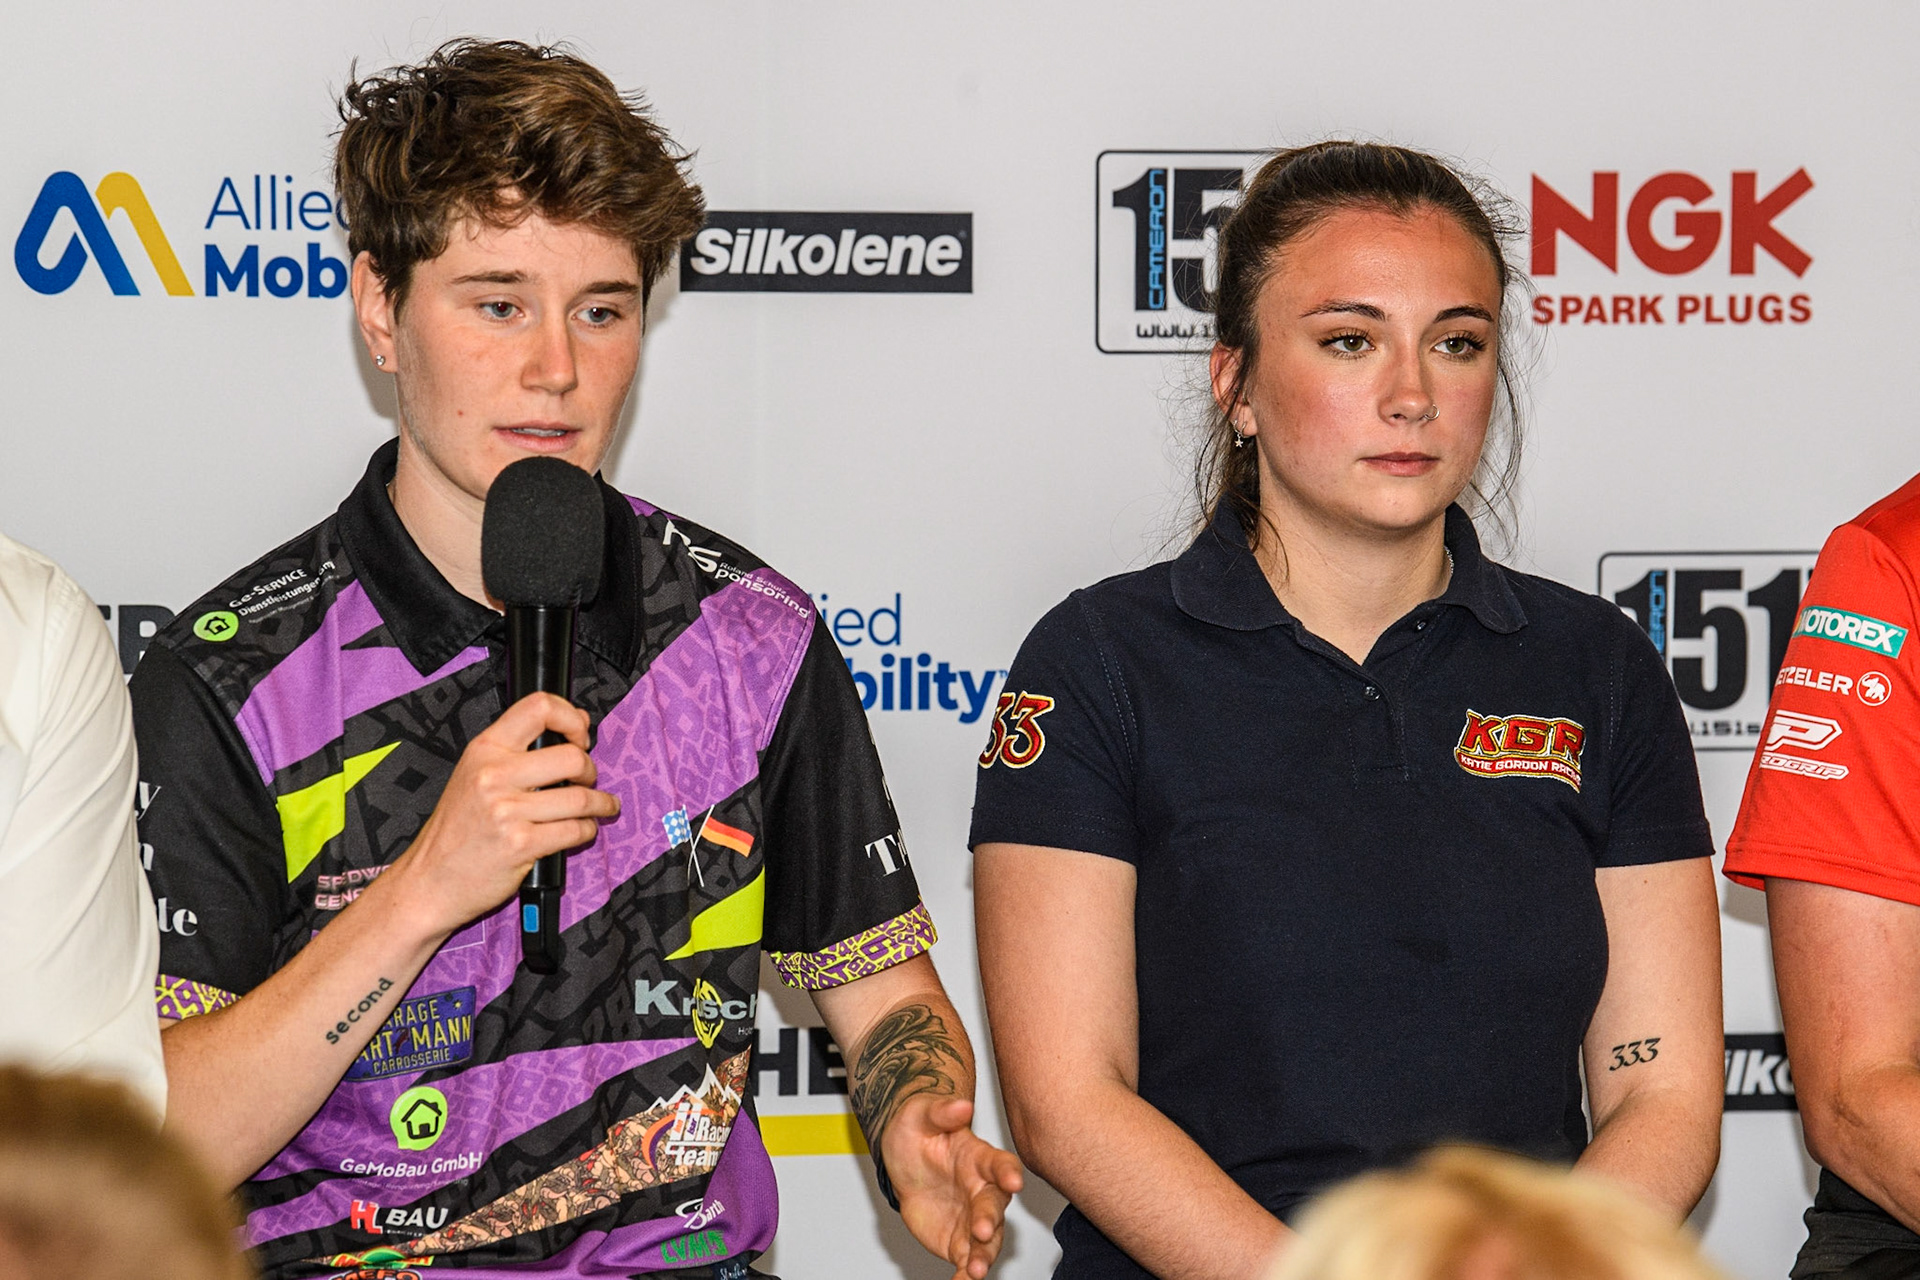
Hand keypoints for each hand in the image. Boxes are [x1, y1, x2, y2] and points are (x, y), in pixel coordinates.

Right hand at [389, 692, 617, 936]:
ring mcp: (506, 811)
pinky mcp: (520, 844)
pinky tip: (581, 831)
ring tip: (600, 807)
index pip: (538, 707)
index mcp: (484, 749)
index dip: (571, 718)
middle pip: (572, 757)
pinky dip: (586, 831)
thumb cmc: (457, 829)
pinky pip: (575, 831)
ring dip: (600, 804)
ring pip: (580, 798)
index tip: (580, 736)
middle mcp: (493, 775)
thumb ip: (517, 751)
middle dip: (591, 771)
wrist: (430, 879)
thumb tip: (576, 725)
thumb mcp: (474, 774)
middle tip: (588, 781)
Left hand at [884, 1094, 1024, 1279]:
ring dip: (983, 1256)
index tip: (1013, 1182)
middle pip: (994, 1206)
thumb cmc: (918, 1130)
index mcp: (979, 1157)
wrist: (903, 1158)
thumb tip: (962, 1104)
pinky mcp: (959, 1240)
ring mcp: (973, 1218)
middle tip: (982, 1230)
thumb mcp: (921, 1114)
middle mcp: (982, 1190)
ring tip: (974, 1270)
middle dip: (990, 1219)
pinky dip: (965, 1274)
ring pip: (987, 1240)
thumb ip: (942, 1111)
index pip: (1000, 1165)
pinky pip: (966, 1260)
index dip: (1008, 1173)